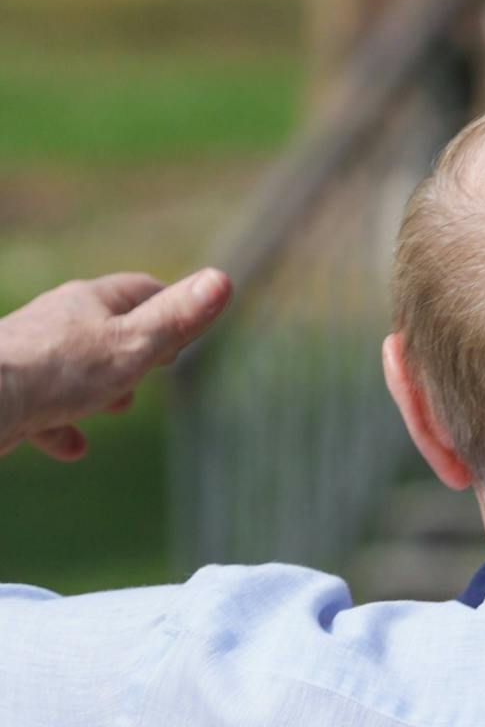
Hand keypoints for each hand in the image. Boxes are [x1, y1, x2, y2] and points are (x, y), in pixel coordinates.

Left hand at [0, 269, 231, 459]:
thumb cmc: (58, 369)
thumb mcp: (133, 345)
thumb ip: (176, 319)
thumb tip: (222, 280)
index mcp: (90, 303)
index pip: (139, 291)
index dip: (169, 305)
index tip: (188, 325)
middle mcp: (59, 323)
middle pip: (106, 327)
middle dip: (136, 349)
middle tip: (157, 367)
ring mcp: (34, 357)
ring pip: (76, 368)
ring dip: (101, 386)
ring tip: (116, 405)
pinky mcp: (15, 394)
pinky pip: (47, 408)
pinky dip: (67, 424)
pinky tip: (76, 446)